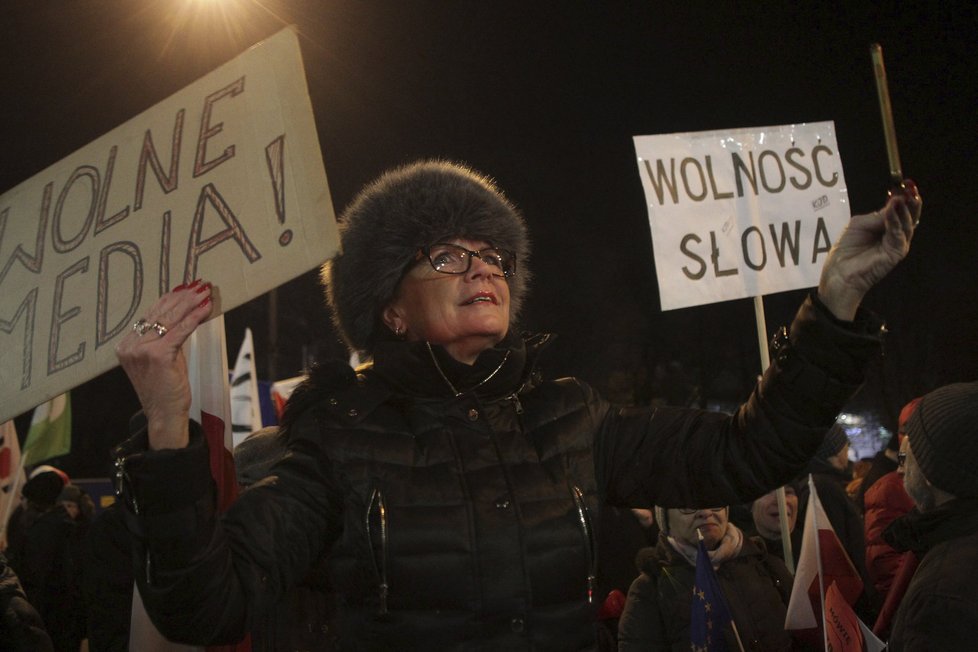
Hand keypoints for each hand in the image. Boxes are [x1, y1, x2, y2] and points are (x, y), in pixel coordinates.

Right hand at [115, 280, 213, 449]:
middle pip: (160, 314)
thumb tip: (184, 312)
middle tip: (200, 284)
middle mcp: (129, 345)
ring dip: (190, 303)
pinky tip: (205, 308)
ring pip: (170, 320)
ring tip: (205, 292)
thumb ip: (167, 337)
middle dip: (183, 297)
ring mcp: (140, 350)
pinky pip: (179, 332)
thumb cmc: (166, 388)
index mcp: (126, 345)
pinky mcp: (156, 356)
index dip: (170, 299)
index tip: (186, 287)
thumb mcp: (163, 358)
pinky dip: (194, 318)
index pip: (151, 314)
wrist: (164, 414)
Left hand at [817, 180, 921, 320]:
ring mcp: (897, 245)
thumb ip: (876, 215)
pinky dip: (895, 221)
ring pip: (907, 224)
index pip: (899, 209)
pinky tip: (892, 210)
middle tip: (911, 188)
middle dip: (911, 201)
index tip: (905, 184)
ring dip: (905, 209)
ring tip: (902, 197)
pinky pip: (898, 235)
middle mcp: (894, 235)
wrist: (839, 273)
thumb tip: (895, 202)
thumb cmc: (846, 250)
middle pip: (909, 216)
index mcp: (885, 227)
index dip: (902, 197)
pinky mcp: (896, 254)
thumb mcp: (859, 225)